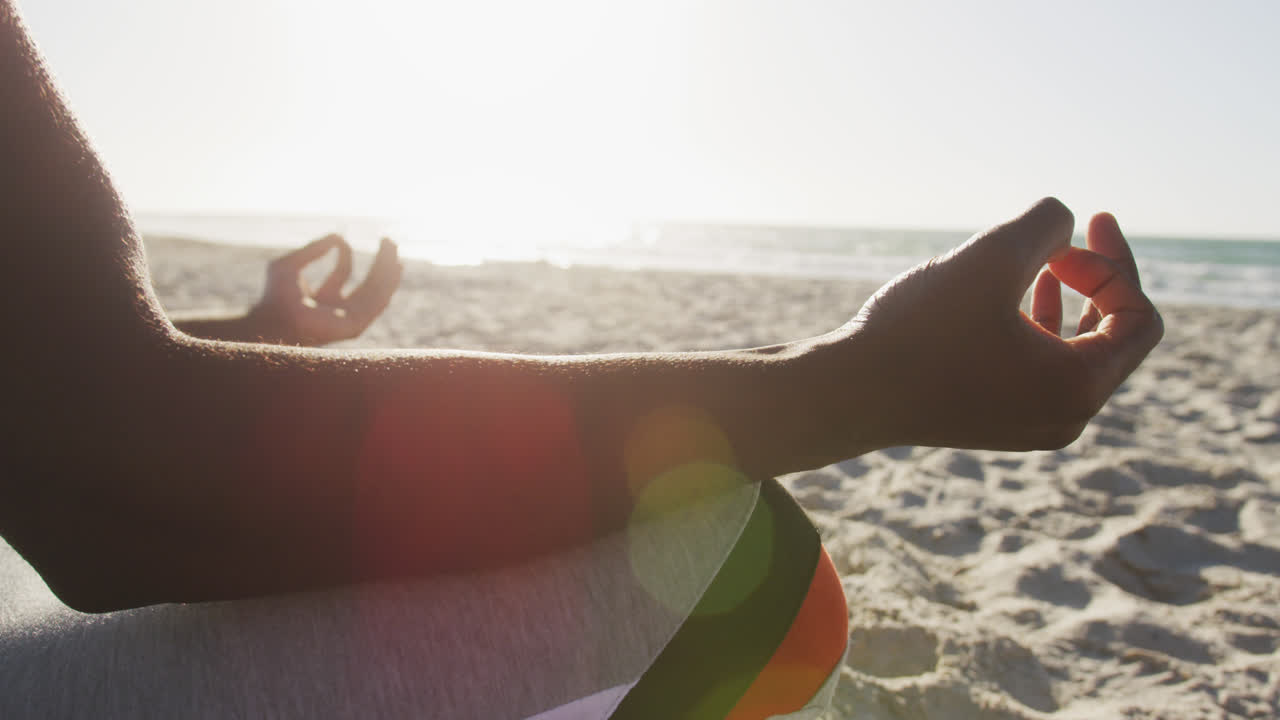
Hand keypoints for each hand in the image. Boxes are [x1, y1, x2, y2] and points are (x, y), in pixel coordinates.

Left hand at [250, 234, 402, 345]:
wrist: (275, 318)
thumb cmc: (274, 296)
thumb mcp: (290, 264)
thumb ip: (312, 249)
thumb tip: (337, 235)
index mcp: (324, 297)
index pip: (344, 272)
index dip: (345, 253)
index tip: (340, 238)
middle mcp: (339, 309)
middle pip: (367, 282)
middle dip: (379, 262)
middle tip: (389, 240)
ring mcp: (349, 318)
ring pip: (377, 292)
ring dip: (388, 270)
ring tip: (395, 249)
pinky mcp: (356, 325)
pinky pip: (378, 304)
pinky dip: (388, 286)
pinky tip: (394, 268)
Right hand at [822, 198, 1161, 451]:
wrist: (844, 393)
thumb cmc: (918, 331)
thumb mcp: (991, 256)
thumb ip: (1046, 223)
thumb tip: (1063, 223)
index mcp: (1079, 388)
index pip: (1137, 319)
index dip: (1116, 264)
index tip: (1074, 235)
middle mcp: (1063, 419)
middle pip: (1111, 339)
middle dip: (1094, 280)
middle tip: (1063, 241)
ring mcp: (1026, 427)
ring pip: (1072, 354)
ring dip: (1063, 301)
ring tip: (1038, 262)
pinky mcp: (991, 422)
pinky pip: (1036, 370)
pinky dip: (1032, 328)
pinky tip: (999, 298)